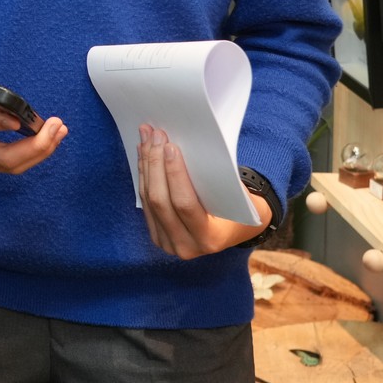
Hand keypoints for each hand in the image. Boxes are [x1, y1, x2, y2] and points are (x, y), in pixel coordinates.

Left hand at [136, 124, 270, 258]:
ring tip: (146, 139)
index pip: (184, 203)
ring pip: (148, 199)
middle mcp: (186, 246)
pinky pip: (145, 202)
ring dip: (146, 165)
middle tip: (155, 135)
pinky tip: (144, 156)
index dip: (174, 173)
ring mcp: (168, 244)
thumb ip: (214, 178)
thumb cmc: (239, 206)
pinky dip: (144, 176)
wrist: (235, 230)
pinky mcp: (157, 236)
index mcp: (209, 238)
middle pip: (160, 201)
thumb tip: (183, 145)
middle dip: (155, 163)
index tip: (170, 146)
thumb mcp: (235, 196)